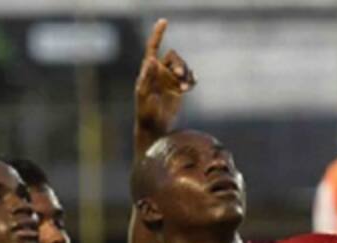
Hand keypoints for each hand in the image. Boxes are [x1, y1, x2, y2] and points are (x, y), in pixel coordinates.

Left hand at [135, 19, 194, 136]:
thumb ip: (148, 77)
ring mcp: (170, 80)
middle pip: (174, 57)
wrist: (155, 126)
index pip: (153, 47)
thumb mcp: (144, 94)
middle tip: (181, 76)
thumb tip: (151, 59)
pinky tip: (189, 88)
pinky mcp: (178, 88)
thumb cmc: (145, 112)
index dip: (158, 34)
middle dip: (179, 64)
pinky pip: (189, 78)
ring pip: (183, 66)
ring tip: (185, 87)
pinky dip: (191, 80)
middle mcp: (160, 72)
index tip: (164, 21)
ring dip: (186, 74)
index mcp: (149, 70)